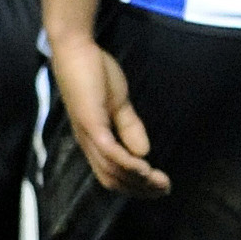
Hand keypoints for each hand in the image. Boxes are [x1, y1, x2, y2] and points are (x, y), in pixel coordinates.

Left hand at [50, 32, 169, 196]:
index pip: (112, 174)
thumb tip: (144, 152)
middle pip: (112, 179)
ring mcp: (88, 133)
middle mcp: (88, 143)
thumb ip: (130, 128)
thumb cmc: (93, 73)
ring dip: (137, 179)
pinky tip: (144, 166)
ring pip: (111, 170)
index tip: (161, 186)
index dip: (136, 185)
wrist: (75, 50)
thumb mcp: (118, 103)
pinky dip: (126, 162)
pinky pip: (109, 151)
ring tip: (160, 181)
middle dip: (140, 189)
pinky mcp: (91, 121)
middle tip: (165, 189)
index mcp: (94, 140)